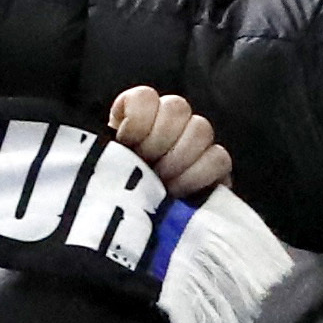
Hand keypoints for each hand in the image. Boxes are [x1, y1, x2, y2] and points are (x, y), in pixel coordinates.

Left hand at [106, 83, 230, 201]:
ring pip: (201, 128)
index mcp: (138, 117)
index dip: (137, 119)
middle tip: (147, 167)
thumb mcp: (104, 169)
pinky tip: (181, 192)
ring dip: (179, 159)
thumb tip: (116, 148)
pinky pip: (219, 158)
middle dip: (159, 141)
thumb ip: (108, 150)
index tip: (126, 143)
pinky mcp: (215, 167)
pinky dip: (198, 175)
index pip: (145, 97)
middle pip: (177, 107)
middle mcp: (169, 122)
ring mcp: (196, 142)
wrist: (135, 226)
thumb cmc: (116, 195)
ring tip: (162, 183)